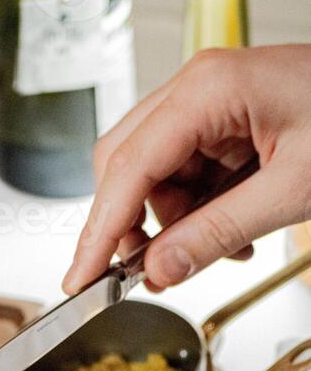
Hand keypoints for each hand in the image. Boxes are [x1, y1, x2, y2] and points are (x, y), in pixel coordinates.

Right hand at [63, 45, 310, 293]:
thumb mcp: (291, 192)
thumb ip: (217, 233)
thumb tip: (158, 271)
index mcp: (208, 90)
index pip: (127, 168)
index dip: (99, 231)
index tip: (80, 279)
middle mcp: (197, 90)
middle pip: (125, 165)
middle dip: (133, 225)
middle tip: (149, 273)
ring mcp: (207, 105)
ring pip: (152, 176)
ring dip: (174, 224)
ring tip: (223, 249)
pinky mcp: (221, 124)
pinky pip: (184, 176)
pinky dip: (197, 213)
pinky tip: (232, 231)